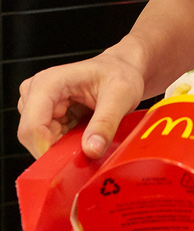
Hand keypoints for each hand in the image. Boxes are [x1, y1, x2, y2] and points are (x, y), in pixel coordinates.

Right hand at [17, 51, 144, 159]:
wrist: (124, 69)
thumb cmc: (120, 74)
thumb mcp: (120, 97)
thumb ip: (105, 123)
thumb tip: (91, 149)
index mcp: (48, 83)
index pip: (32, 126)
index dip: (48, 149)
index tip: (71, 161)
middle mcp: (37, 92)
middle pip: (32, 136)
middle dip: (58, 149)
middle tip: (89, 148)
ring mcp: (40, 104)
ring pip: (41, 140)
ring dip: (64, 146)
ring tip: (91, 133)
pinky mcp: (47, 114)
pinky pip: (50, 139)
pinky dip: (67, 144)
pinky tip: (86, 134)